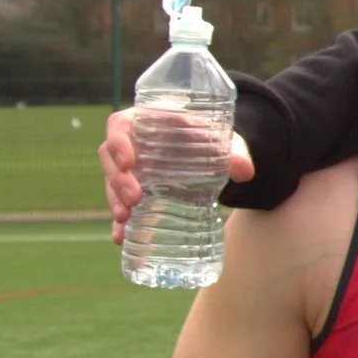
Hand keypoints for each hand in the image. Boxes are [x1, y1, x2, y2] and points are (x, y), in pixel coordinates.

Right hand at [100, 111, 254, 241]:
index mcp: (145, 120)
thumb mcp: (219, 140)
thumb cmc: (207, 137)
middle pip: (110, 159)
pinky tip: (120, 237)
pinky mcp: (130, 188)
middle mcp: (129, 143)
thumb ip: (232, 153)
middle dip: (118, 180)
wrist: (209, 151)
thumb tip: (247, 172)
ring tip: (124, 218)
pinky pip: (118, 203)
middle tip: (133, 198)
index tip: (129, 162)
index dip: (119, 143)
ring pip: (111, 182)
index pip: (119, 126)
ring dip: (115, 200)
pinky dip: (118, 221)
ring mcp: (127, 167)